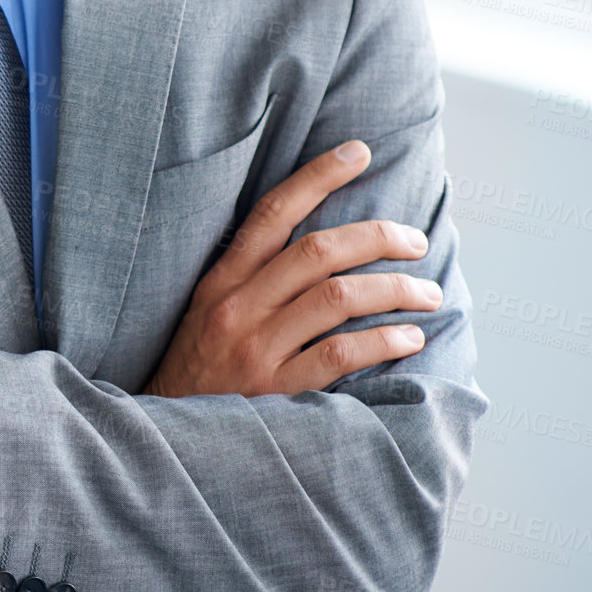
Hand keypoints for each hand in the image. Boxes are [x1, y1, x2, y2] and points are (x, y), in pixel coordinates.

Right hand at [142, 140, 440, 398]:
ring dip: (392, 290)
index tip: (357, 152)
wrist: (165, 439)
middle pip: (316, 251)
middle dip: (376, 238)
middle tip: (415, 240)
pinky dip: (382, 341)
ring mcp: (256, 349)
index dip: (317, 177)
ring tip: (426, 294)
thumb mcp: (207, 313)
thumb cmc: (196, 371)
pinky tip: (409, 339)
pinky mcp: (275, 392)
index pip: (272, 212)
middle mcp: (237, 306)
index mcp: (221, 280)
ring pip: (336, 298)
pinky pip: (339, 355)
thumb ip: (251, 280)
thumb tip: (317, 247)